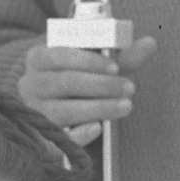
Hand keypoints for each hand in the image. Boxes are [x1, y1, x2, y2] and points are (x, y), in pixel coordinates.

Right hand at [19, 33, 155, 142]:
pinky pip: (58, 138)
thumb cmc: (78, 77)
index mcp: (39, 58)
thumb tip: (149, 43)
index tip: (115, 67)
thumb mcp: (97, 64)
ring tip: (125, 106)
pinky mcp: (40, 136)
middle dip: (100, 85)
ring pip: (61, 110)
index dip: (88, 61)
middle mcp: (29, 84)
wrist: (53, 103)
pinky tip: (98, 127)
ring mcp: (33, 111)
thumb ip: (121, 56)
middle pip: (64, 83)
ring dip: (97, 108)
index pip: (59, 55)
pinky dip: (79, 133)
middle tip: (130, 88)